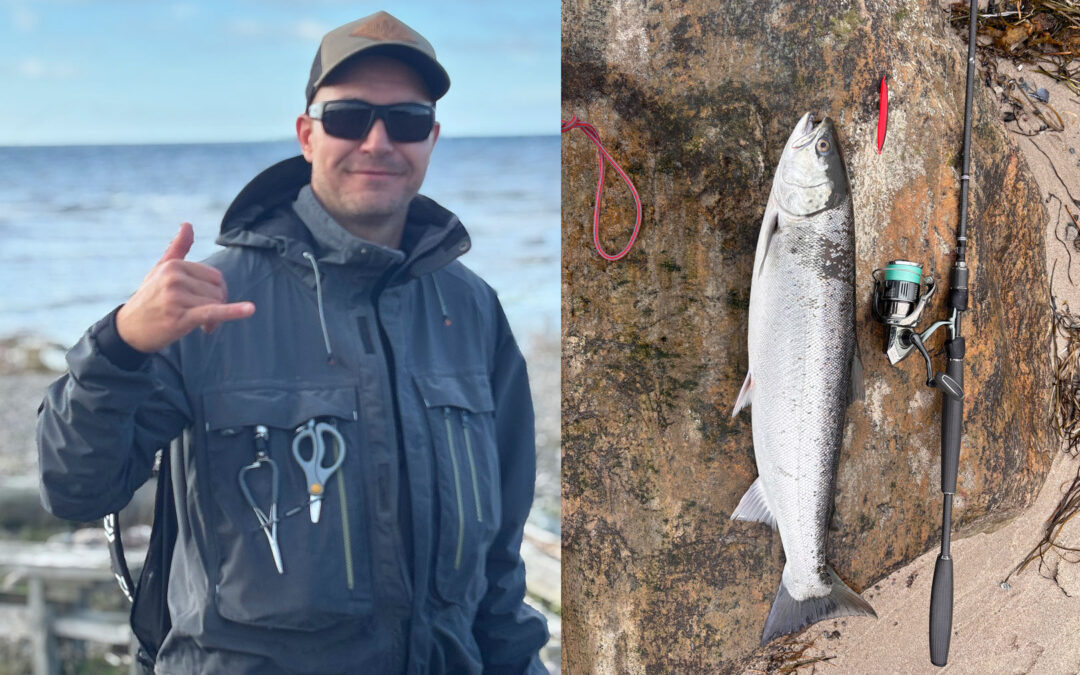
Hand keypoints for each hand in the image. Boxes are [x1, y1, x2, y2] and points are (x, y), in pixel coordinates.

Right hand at [116, 222, 255, 352]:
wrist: (129, 331)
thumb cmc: (149, 299)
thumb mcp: (160, 270)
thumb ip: (177, 248)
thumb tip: (187, 223)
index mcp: (173, 265)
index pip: (215, 277)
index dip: (217, 292)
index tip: (205, 305)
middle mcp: (174, 278)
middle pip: (218, 290)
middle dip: (217, 306)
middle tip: (204, 319)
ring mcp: (176, 297)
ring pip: (217, 303)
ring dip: (215, 320)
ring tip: (201, 326)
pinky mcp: (179, 317)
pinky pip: (213, 312)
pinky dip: (233, 312)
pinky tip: (249, 310)